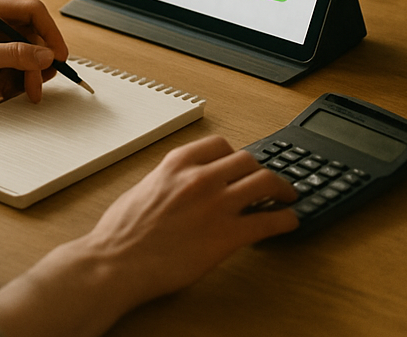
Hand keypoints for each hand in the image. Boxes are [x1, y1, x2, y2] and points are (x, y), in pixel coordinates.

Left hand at [0, 0, 69, 105]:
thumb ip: (11, 54)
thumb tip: (44, 55)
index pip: (31, 10)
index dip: (49, 32)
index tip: (58, 56)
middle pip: (29, 36)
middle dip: (35, 62)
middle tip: (37, 86)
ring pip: (20, 54)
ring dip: (21, 75)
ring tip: (10, 92)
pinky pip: (8, 66)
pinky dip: (8, 81)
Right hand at [84, 135, 299, 303]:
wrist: (117, 262)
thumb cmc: (122, 232)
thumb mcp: (143, 188)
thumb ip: (168, 180)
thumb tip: (180, 185)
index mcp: (176, 163)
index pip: (218, 144)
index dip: (234, 155)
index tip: (239, 164)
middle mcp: (200, 177)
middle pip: (246, 160)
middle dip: (260, 170)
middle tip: (268, 181)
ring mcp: (216, 205)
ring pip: (264, 182)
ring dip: (281, 188)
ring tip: (288, 196)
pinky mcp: (227, 236)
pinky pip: (268, 221)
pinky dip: (285, 220)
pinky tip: (289, 222)